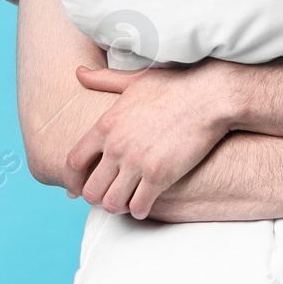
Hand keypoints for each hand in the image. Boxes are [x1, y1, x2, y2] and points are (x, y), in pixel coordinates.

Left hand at [65, 59, 241, 218]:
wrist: (210, 96)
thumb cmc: (174, 85)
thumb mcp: (133, 80)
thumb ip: (103, 80)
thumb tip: (78, 73)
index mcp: (106, 125)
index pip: (73, 162)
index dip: (73, 179)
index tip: (77, 187)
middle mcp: (116, 147)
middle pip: (90, 189)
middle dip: (96, 198)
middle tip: (107, 196)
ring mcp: (137, 163)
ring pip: (112, 203)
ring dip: (118, 207)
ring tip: (126, 203)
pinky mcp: (160, 176)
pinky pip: (139, 206)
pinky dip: (139, 210)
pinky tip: (144, 206)